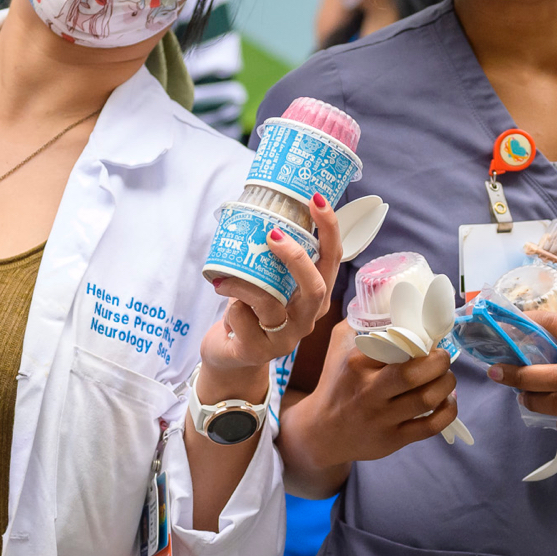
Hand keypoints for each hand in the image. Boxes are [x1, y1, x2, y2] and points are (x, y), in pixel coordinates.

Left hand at [199, 194, 344, 397]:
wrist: (231, 356)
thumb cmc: (251, 312)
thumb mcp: (266, 283)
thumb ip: (269, 260)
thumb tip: (257, 216)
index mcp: (315, 297)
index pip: (332, 259)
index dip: (328, 228)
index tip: (315, 199)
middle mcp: (307, 318)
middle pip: (316, 286)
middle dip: (296, 257)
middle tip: (272, 234)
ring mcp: (286, 338)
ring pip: (271, 303)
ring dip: (244, 284)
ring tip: (223, 277)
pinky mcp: (259, 351)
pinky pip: (243, 320)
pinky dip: (231, 308)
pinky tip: (227, 313)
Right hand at [281, 320, 457, 464]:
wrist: (322, 432)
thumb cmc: (337, 383)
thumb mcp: (339, 346)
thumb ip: (361, 323)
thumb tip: (393, 299)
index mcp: (356, 363)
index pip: (396, 345)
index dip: (421, 339)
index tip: (430, 337)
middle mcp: (368, 391)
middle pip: (414, 372)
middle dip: (439, 360)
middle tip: (442, 356)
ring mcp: (381, 418)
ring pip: (427, 398)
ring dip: (447, 383)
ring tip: (446, 376)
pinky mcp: (392, 440)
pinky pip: (431, 426)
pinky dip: (448, 411)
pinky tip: (447, 400)